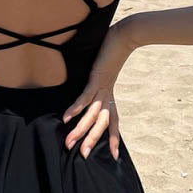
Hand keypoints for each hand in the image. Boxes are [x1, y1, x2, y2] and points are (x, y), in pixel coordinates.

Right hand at [61, 18, 134, 160]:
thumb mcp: (105, 71)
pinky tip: (66, 118)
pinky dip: (76, 107)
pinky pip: (85, 97)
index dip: (114, 139)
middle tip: (84, 156)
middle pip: (101, 124)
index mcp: (110, 96)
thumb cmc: (113, 51)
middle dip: (92, 140)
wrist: (125, 36)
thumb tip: (93, 82)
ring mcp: (102, 89)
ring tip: (70, 143)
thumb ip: (98, 80)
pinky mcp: (96, 79)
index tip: (114, 156)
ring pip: (92, 115)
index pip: (113, 122)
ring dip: (80, 130)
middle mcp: (107, 95)